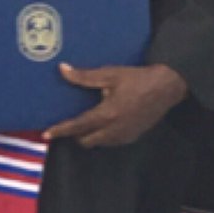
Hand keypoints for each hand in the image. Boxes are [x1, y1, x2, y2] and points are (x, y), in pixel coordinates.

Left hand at [42, 62, 187, 147]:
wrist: (167, 87)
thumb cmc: (137, 79)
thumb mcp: (109, 74)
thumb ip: (84, 76)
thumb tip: (62, 69)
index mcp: (107, 114)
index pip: (77, 127)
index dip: (60, 130)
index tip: (46, 134)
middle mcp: (114, 129)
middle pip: (85, 140)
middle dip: (74, 135)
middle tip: (67, 124)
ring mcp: (125, 136)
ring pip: (98, 143)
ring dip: (88, 136)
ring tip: (84, 122)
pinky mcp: (133, 137)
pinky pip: (110, 141)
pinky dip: (102, 136)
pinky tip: (101, 123)